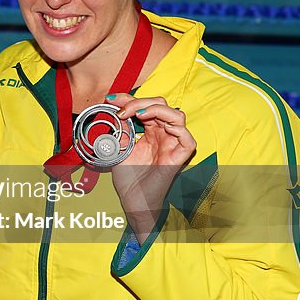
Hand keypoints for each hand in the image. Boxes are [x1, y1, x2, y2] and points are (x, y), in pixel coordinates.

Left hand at [106, 93, 196, 240]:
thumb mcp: (120, 147)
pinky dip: (177, 128)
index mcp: (150, 131)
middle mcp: (163, 135)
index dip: (129, 99)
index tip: (111, 99)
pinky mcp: (180, 158)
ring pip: (177, 116)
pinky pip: (188, 139)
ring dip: (157, 109)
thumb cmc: (128, 178)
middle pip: (161, 105)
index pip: (145, 106)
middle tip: (122, 110)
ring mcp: (172, 145)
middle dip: (141, 102)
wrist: (132, 200)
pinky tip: (159, 126)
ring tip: (139, 114)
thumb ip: (121, 129)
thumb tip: (115, 108)